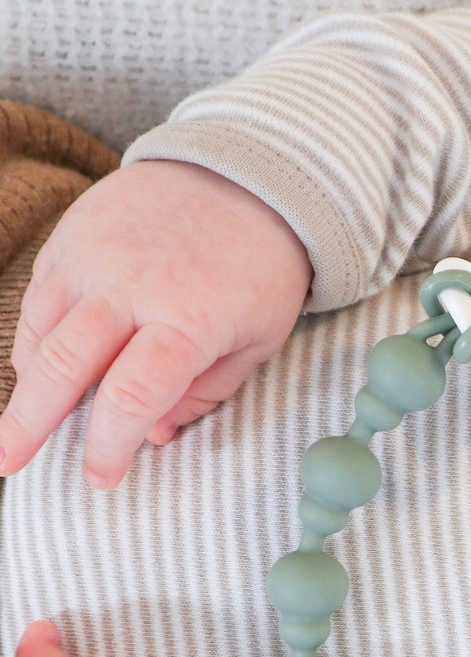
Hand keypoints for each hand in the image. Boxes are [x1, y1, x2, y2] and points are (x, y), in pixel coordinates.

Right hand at [0, 159, 312, 490]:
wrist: (242, 177)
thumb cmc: (259, 273)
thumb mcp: (256, 343)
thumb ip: (203, 395)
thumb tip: (149, 436)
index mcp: (187, 320)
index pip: (132, 395)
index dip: (109, 444)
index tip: (100, 478)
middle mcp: (128, 287)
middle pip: (61, 366)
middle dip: (28, 423)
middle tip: (6, 465)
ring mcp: (90, 258)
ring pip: (38, 334)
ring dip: (30, 386)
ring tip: (30, 423)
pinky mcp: (69, 238)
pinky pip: (37, 303)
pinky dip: (36, 343)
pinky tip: (46, 371)